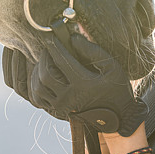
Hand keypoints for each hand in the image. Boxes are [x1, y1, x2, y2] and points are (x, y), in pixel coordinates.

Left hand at [4, 34, 146, 136]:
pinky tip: (41, 75)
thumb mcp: (112, 66)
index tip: (51, 36)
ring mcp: (62, 108)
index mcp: (83, 85)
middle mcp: (70, 98)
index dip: (54, 46)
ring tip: (43, 60)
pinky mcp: (57, 114)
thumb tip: (72, 38)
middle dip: (43, 58)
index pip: (61, 61)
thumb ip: (93, 51)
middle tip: (46, 47)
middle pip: (45, 74)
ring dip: (36, 72)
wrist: (118, 117)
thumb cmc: (117, 88)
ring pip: (38, 89)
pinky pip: (38, 99)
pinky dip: (36, 86)